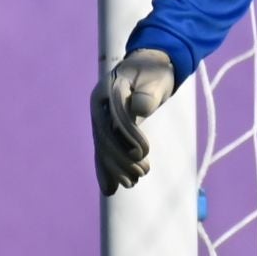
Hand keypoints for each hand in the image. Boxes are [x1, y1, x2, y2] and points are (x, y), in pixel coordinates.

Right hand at [91, 49, 176, 193]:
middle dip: (121, 158)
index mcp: (109, 89)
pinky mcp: (107, 127)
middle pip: (106, 135)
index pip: (116, 115)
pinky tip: (110, 190)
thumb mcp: (156, 77)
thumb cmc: (156, 71)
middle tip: (141, 175)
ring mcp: (101, 116)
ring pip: (104, 146)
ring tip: (132, 184)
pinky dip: (108, 169)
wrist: (149, 66)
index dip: (128, 135)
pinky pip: (105, 149)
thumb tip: (138, 109)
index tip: (143, 152)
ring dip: (116, 168)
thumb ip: (148, 93)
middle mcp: (100, 104)